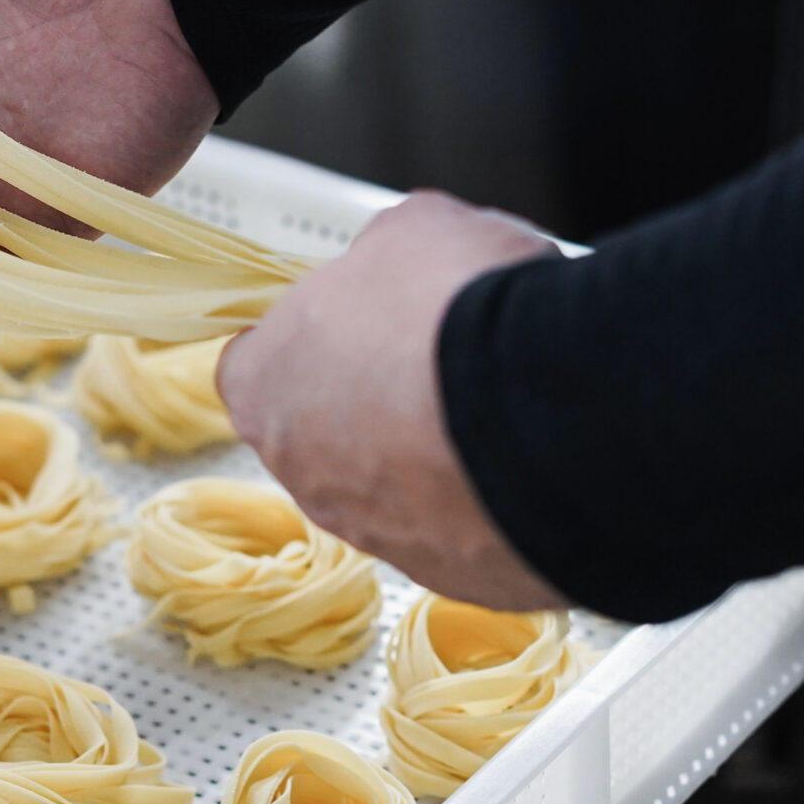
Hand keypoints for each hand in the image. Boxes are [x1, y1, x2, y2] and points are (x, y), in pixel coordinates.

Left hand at [219, 192, 568, 610]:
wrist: (550, 411)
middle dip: (372, 398)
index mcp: (265, 382)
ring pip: (389, 487)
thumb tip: (400, 259)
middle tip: (432, 361)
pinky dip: (481, 496)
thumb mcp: (411, 231)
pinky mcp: (444, 572)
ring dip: (428, 452)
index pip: (254, 364)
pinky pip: (454, 527)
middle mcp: (302, 471)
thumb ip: (381, 256)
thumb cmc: (457, 313)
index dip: (308, 336)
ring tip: (488, 407)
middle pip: (321, 430)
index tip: (353, 322)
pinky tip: (523, 454)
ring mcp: (371, 533)